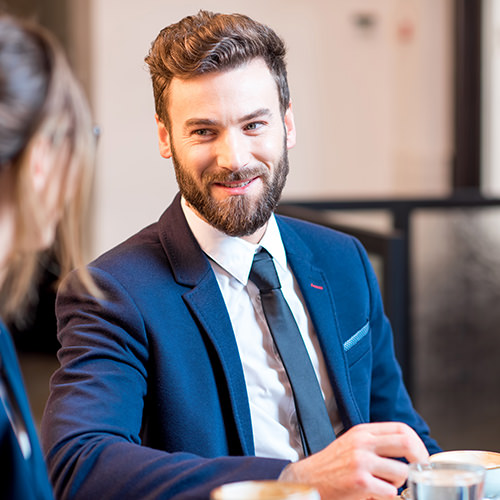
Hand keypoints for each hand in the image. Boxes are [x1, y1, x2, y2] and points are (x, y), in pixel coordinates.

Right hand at [279, 422, 428, 499]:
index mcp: (363, 431)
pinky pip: (390, 492)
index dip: (417, 443)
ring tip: (381, 486)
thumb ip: (376, 442)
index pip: (401, 429)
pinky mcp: (360, 482)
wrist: (309, 479)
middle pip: (406, 443)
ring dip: (396, 484)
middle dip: (419, 459)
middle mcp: (363, 443)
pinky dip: (385, 497)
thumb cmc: (333, 464)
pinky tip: (371, 495)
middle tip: (419, 471)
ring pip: (401, 473)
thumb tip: (409, 450)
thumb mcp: (353, 444)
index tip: (421, 457)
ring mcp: (361, 462)